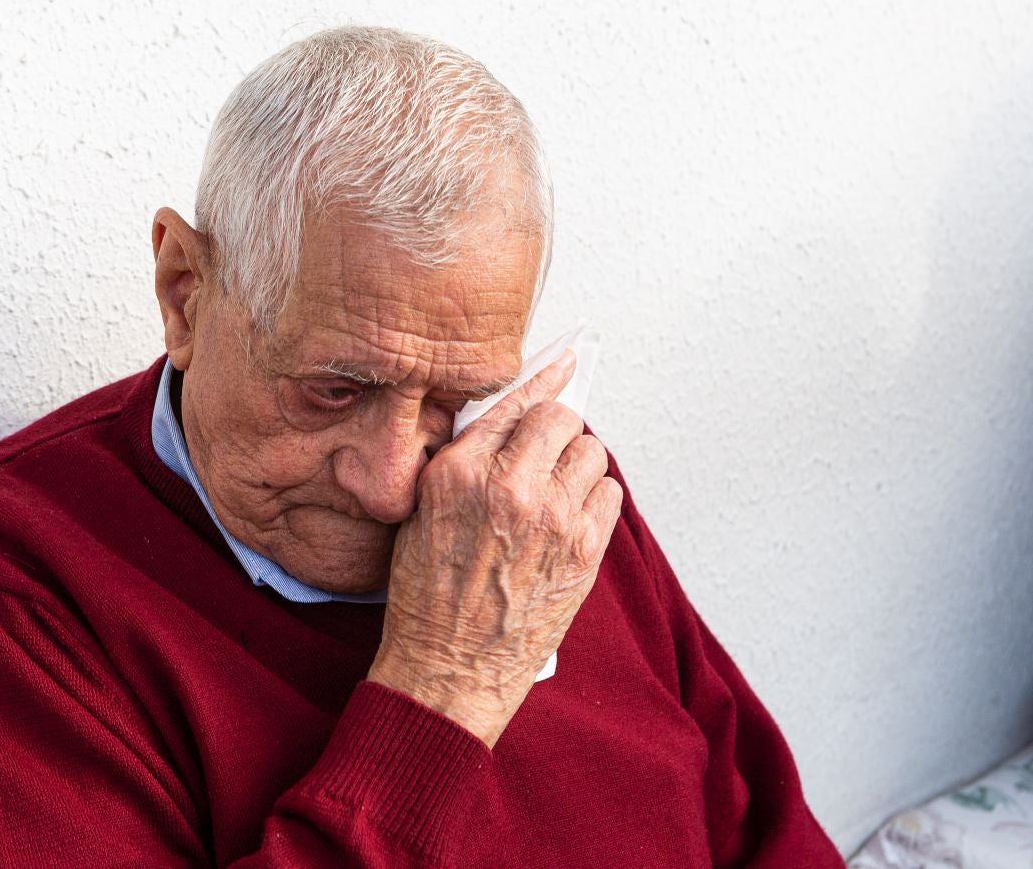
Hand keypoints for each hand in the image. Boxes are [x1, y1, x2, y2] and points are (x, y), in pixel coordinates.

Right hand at [366, 350, 623, 747]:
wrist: (450, 668)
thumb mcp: (421, 514)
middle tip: (547, 455)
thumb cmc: (428, 597)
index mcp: (459, 473)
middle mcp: (508, 487)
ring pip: (593, 453)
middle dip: (557, 432)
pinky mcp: (584, 550)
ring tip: (556, 496)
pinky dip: (596, 502)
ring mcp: (552, 518)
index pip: (514, 404)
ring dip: (578, 467)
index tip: (564, 364)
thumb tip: (508, 424)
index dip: (544, 382)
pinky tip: (570, 522)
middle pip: (562, 420)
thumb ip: (463, 464)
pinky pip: (611, 495)